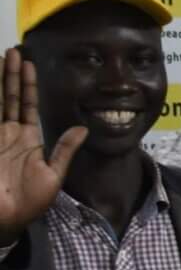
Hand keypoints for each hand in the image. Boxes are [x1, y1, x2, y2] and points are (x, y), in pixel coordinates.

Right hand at [0, 46, 83, 239]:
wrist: (5, 220)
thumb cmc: (28, 202)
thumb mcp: (53, 174)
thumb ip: (65, 150)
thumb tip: (83, 127)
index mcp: (26, 139)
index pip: (26, 104)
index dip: (27, 84)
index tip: (29, 63)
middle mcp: (8, 133)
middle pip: (8, 96)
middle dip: (10, 73)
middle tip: (13, 50)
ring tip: (2, 56)